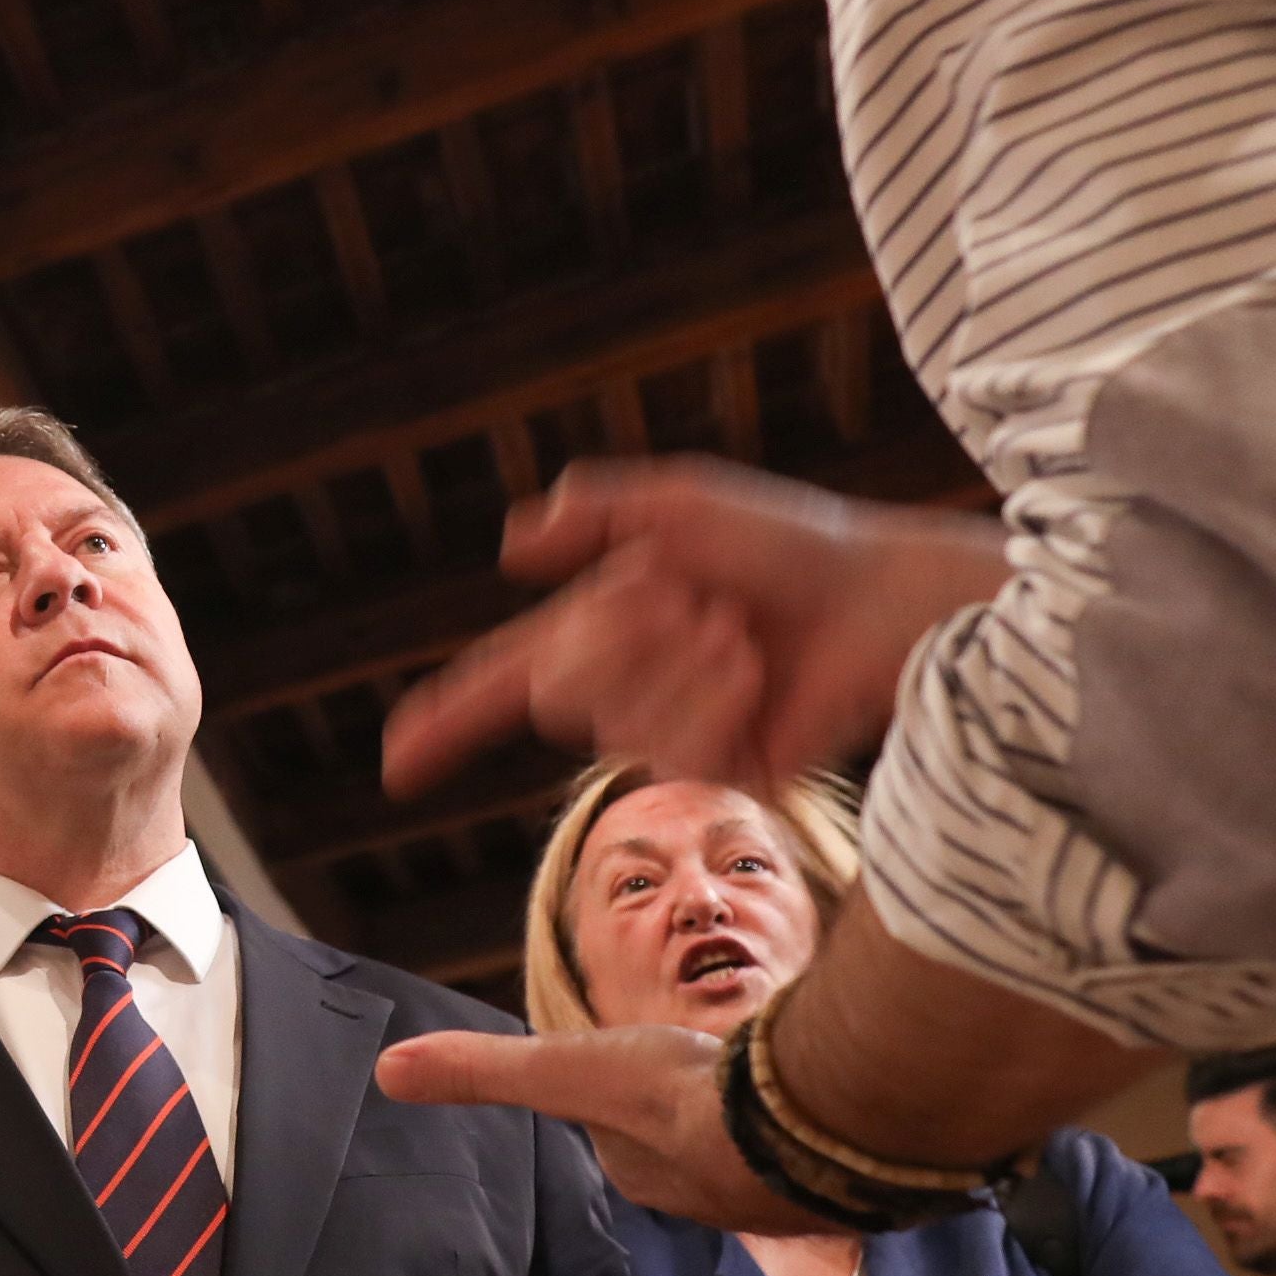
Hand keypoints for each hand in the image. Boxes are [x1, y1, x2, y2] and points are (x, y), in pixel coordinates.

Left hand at [375, 1024, 830, 1234]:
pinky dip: (820, 1109)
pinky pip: (823, 1132)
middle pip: (691, 1134)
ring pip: (760, 1135)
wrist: (808, 1124)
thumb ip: (482, 1070)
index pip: (622, 1132)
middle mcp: (714, 1194)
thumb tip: (386, 1072)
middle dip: (697, 1103)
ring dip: (763, 1104)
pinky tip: (831, 1087)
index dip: (623, 1095)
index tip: (637, 1069)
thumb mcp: (563, 1068)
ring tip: (772, 1074)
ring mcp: (784, 1186)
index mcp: (646, 1174)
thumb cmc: (680, 1097)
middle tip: (709, 1066)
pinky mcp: (844, 1167)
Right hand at [382, 457, 1009, 792]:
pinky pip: (676, 746)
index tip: (397, 763)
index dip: (444, 725)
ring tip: (740, 632)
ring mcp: (673, 736)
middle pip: (554, 690)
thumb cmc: (786, 541)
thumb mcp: (678, 502)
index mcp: (603, 631)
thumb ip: (593, 511)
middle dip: (616, 632)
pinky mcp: (722, 772)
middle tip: (691, 596)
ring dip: (679, 660)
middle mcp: (628, 690)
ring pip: (614, 719)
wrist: (878, 599)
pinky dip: (715, 697)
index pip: (502, 685)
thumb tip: (512, 547)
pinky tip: (759, 674)